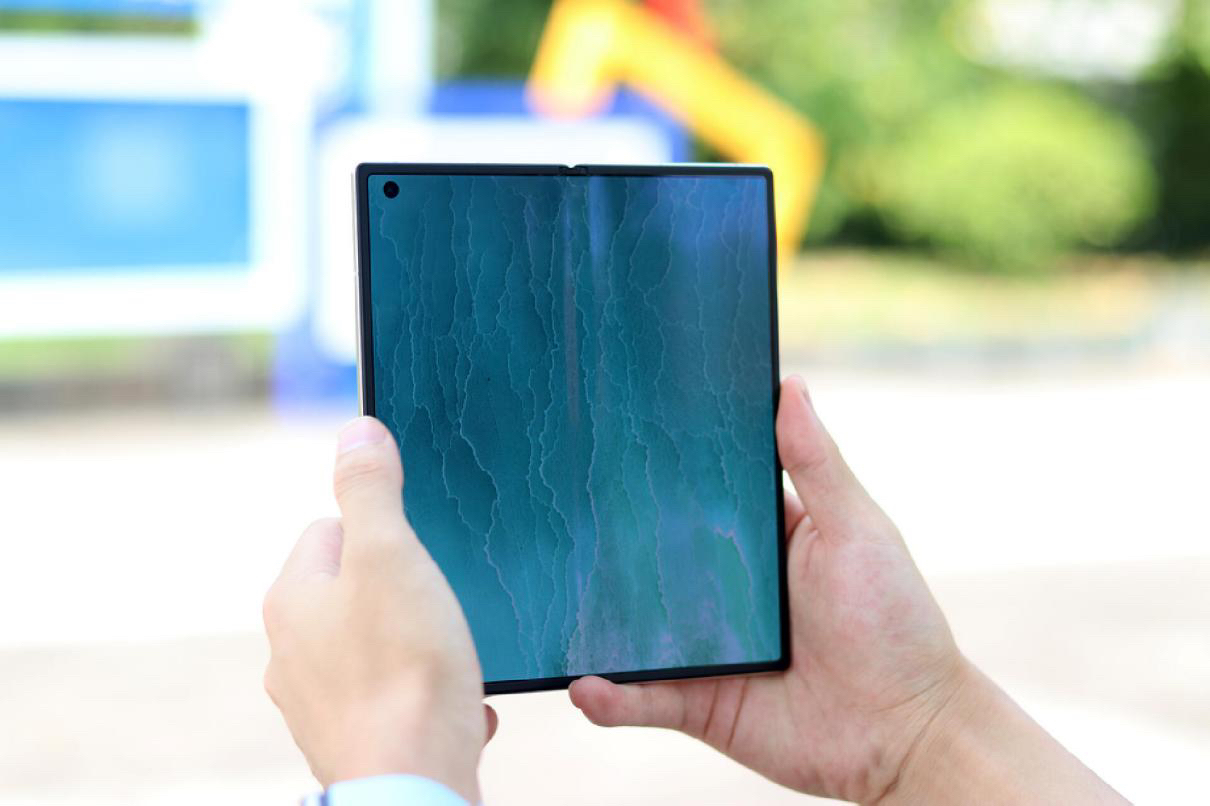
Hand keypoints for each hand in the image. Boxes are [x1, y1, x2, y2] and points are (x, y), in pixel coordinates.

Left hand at [263, 417, 494, 802]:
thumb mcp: (391, 555)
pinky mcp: (352, 743)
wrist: (415, 782)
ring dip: (419, 646)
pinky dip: (427, 696)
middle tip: (441, 603)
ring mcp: (319, 704)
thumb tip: (354, 432)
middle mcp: (291, 653)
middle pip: (355, 590)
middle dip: (404, 593)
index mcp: (292, 599)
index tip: (419, 552)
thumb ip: (369, 490)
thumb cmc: (403, 668)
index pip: (328, 530)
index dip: (383, 533)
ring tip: (452, 655)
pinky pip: (396, 699)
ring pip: (377, 647)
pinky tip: (461, 701)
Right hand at [570, 376, 1122, 803]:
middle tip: (552, 504)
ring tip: (549, 600)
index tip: (612, 428)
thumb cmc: (895, 622)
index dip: (661, 468)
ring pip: (633, 628)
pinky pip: (643, 699)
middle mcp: (724, 590)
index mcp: (760, 540)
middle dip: (606, 538)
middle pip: (651, 558)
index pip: (698, 494)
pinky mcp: (698, 704)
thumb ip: (817, 465)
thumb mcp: (857, 530)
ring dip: (592, 618)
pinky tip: (583, 684)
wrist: (908, 734)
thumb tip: (789, 386)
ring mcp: (706, 648)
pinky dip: (610, 696)